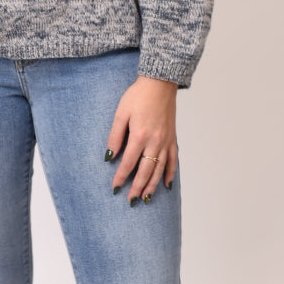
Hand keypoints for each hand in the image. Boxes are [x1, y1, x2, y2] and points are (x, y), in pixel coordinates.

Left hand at [105, 76, 178, 202]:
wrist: (160, 83)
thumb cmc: (138, 96)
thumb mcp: (121, 113)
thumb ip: (115, 136)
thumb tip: (110, 156)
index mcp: (140, 135)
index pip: (128, 162)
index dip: (121, 177)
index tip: (115, 188)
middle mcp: (155, 141)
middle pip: (146, 170)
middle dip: (137, 187)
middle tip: (130, 200)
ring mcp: (166, 141)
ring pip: (160, 169)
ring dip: (152, 185)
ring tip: (145, 198)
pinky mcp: (172, 138)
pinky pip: (173, 160)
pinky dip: (170, 173)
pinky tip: (166, 184)